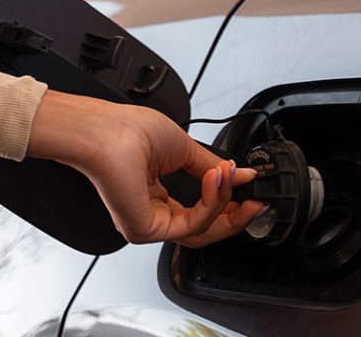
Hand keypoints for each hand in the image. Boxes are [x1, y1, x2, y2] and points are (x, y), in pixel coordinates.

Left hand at [27, 91, 264, 246]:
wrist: (103, 131)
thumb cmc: (126, 131)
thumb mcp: (183, 148)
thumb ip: (213, 167)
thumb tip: (242, 175)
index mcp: (157, 195)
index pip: (200, 212)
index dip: (229, 203)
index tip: (251, 191)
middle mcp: (152, 213)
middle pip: (205, 228)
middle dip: (235, 214)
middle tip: (256, 199)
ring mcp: (148, 224)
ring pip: (202, 230)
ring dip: (225, 203)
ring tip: (230, 176)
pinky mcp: (147, 229)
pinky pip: (193, 225)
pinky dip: (211, 203)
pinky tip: (216, 179)